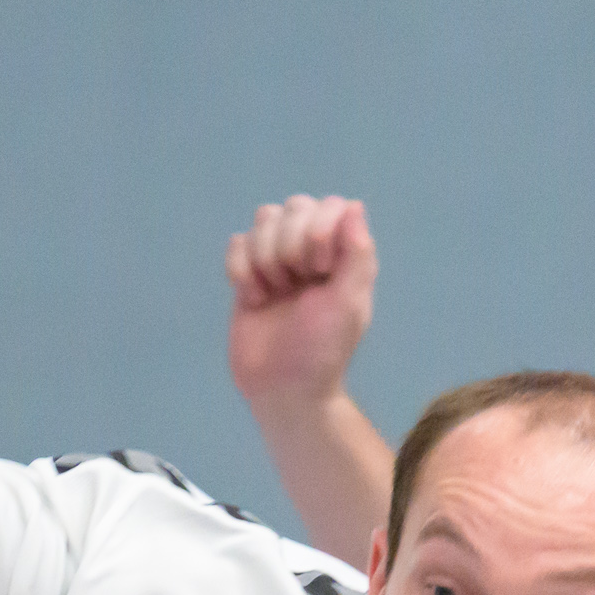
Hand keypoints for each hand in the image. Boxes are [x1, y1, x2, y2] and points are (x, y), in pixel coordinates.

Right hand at [226, 195, 376, 408]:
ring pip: (264, 219)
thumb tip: (355, 205)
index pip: (331, 205)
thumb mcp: (349, 304)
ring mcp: (277, 259)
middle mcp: (311, 249)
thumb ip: (357, 254)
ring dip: (266, 257)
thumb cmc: (322, 349)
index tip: (321, 269)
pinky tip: (254, 299)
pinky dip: (241, 270)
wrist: (282, 388)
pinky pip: (237, 242)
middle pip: (294, 206)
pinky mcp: (246, 274)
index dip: (320, 230)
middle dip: (290, 245)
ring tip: (275, 293)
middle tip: (296, 285)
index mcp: (343, 253)